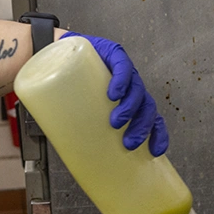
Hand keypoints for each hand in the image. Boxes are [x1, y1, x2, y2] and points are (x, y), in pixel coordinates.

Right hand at [60, 32, 168, 155]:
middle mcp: (130, 84)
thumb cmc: (68, 86)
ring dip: (130, 107)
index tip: (155, 151)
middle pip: (147, 105)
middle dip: (142, 126)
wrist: (55, 53)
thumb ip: (82, 130)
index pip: (152, 116)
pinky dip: (121, 79)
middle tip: (128, 143)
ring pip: (137, 87)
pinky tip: (115, 93)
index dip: (158, 132)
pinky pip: (122, 64)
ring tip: (116, 122)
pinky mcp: (110, 52)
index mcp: (129, 99)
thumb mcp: (79, 112)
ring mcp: (122, 68)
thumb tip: (78, 160)